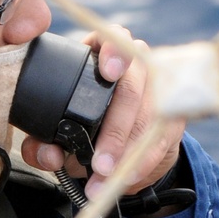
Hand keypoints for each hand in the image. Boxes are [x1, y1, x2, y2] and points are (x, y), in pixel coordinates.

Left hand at [20, 27, 185, 200]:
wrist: (126, 148)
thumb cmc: (85, 130)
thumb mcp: (58, 135)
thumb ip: (44, 145)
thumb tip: (48, 155)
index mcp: (101, 57)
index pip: (113, 38)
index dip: (113, 51)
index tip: (109, 72)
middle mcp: (135, 67)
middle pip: (132, 87)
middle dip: (116, 129)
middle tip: (99, 163)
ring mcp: (159, 90)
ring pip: (150, 116)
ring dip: (128, 152)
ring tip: (105, 180)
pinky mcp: (174, 116)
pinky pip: (162, 138)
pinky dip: (142, 162)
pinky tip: (126, 178)